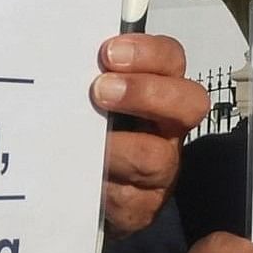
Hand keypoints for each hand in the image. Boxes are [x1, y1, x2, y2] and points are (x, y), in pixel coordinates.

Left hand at [94, 32, 208, 235]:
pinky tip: (77, 175)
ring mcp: (161, 171)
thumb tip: (62, 45)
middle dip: (145, 93)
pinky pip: (128, 198)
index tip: (108, 53)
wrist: (76, 191)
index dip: (147, 53)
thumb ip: (87, 72)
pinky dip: (100, 184)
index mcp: (157, 90)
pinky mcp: (142, 207)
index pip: (171, 59)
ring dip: (114, 146)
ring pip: (156, 157)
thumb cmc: (84, 132)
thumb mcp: (85, 96)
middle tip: (100, 92)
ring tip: (79, 141)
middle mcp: (168, 128)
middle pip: (190, 103)